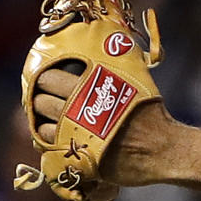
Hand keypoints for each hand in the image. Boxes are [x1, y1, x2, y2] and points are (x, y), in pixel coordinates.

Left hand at [33, 69, 175, 186]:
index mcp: (91, 86)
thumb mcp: (137, 80)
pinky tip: (57, 141)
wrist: (161, 148)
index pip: (50, 77)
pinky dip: (50, 145)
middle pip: (41, 101)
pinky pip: (50, 151)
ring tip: (50, 123)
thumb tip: (114, 42)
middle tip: (43, 101)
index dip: (44, 78)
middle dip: (39, 100)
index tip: (45, 80)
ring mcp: (76, 134)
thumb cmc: (151, 112)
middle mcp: (79, 109)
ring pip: (41, 127)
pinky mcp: (76, 158)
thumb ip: (118, 64)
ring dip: (42, 124)